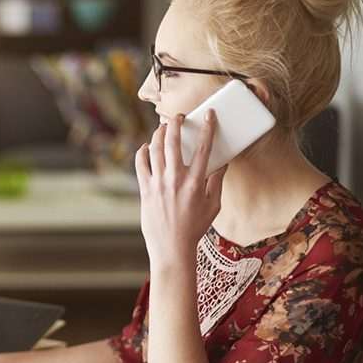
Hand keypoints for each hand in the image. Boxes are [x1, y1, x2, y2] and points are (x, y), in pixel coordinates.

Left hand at [135, 110, 226, 268]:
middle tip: (179, 117)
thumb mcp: (213, 206)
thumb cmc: (194, 227)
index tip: (209, 115)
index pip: (204, 148)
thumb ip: (217, 182)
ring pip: (155, 149)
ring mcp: (158, 184)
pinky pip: (140, 164)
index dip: (208, 128)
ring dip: (158, 134)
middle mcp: (175, 180)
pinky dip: (142, 152)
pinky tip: (146, 147)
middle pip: (173, 142)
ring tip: (163, 128)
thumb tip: (222, 163)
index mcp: (196, 182)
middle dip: (176, 123)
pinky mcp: (145, 190)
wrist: (171, 247)